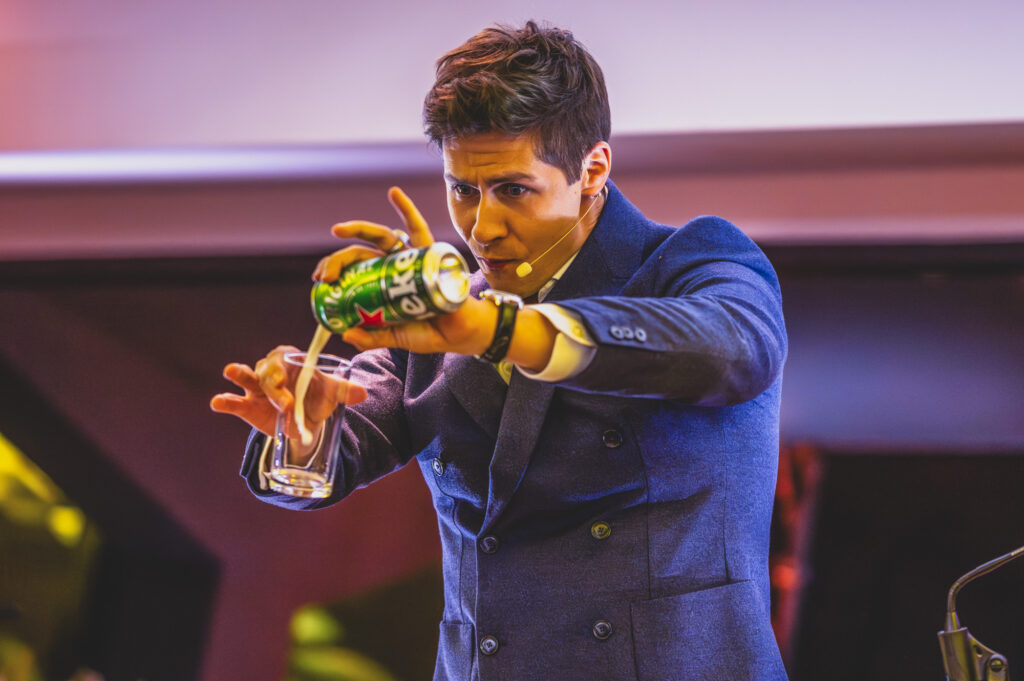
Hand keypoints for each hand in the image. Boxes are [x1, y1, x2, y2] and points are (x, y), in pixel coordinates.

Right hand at [210, 345, 367, 435]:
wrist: (305, 422)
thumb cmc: (315, 398)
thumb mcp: (330, 394)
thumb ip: (343, 391)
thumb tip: (362, 393)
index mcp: (290, 361)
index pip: (284, 357)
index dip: (283, 365)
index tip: (284, 378)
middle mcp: (271, 371)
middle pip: (267, 372)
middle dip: (274, 387)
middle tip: (283, 402)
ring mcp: (256, 389)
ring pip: (247, 378)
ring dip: (239, 375)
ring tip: (230, 371)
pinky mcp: (247, 406)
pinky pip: (235, 402)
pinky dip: (225, 401)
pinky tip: (217, 402)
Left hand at [313, 186, 498, 356]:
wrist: (460, 334)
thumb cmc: (429, 331)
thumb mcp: (395, 336)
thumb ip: (373, 337)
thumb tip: (345, 334)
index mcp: (382, 282)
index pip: (353, 268)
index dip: (334, 269)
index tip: (320, 280)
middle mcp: (393, 265)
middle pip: (361, 252)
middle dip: (338, 259)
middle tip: (325, 275)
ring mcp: (410, 257)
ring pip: (381, 237)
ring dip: (358, 229)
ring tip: (339, 230)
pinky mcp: (429, 254)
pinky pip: (418, 229)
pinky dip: (407, 210)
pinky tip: (394, 193)